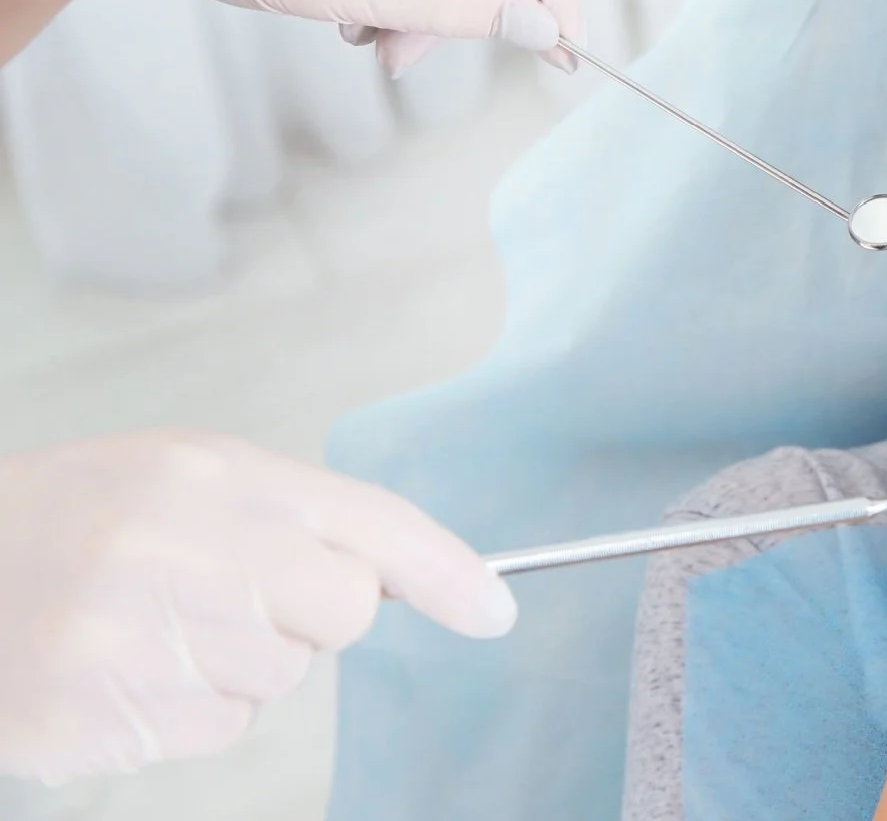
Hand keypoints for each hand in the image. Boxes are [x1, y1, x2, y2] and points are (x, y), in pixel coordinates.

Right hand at [0, 430, 516, 783]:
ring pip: (282, 677)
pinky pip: (220, 727)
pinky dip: (187, 708)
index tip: (494, 611)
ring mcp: (151, 637)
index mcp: (215, 476)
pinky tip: (126, 667)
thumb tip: (416, 581)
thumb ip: (298, 514)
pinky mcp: (117, 713)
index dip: (448, 571)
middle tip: (222, 589)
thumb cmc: (75, 519)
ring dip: (238, 663)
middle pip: (344, 611)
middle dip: (306, 612)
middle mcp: (192, 549)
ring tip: (153, 622)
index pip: (371, 523)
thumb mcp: (186, 478)